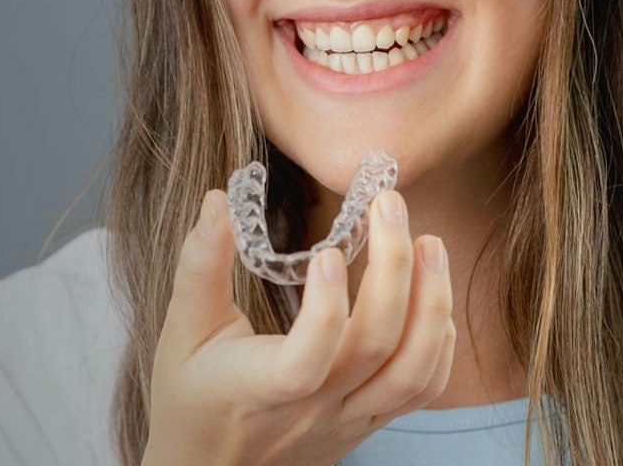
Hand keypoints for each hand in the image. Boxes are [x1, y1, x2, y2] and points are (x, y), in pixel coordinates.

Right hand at [141, 188, 454, 465]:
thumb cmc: (192, 397)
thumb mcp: (183, 331)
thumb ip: (200, 266)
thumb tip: (218, 201)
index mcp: (260, 387)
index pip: (305, 361)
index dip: (325, 308)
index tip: (329, 250)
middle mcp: (313, 408)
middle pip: (375, 347)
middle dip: (393, 267)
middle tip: (390, 205)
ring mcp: (350, 418)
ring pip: (413, 371)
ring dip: (431, 302)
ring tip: (429, 243)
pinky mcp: (370, 421)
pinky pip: (423, 389)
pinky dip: (439, 340)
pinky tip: (432, 292)